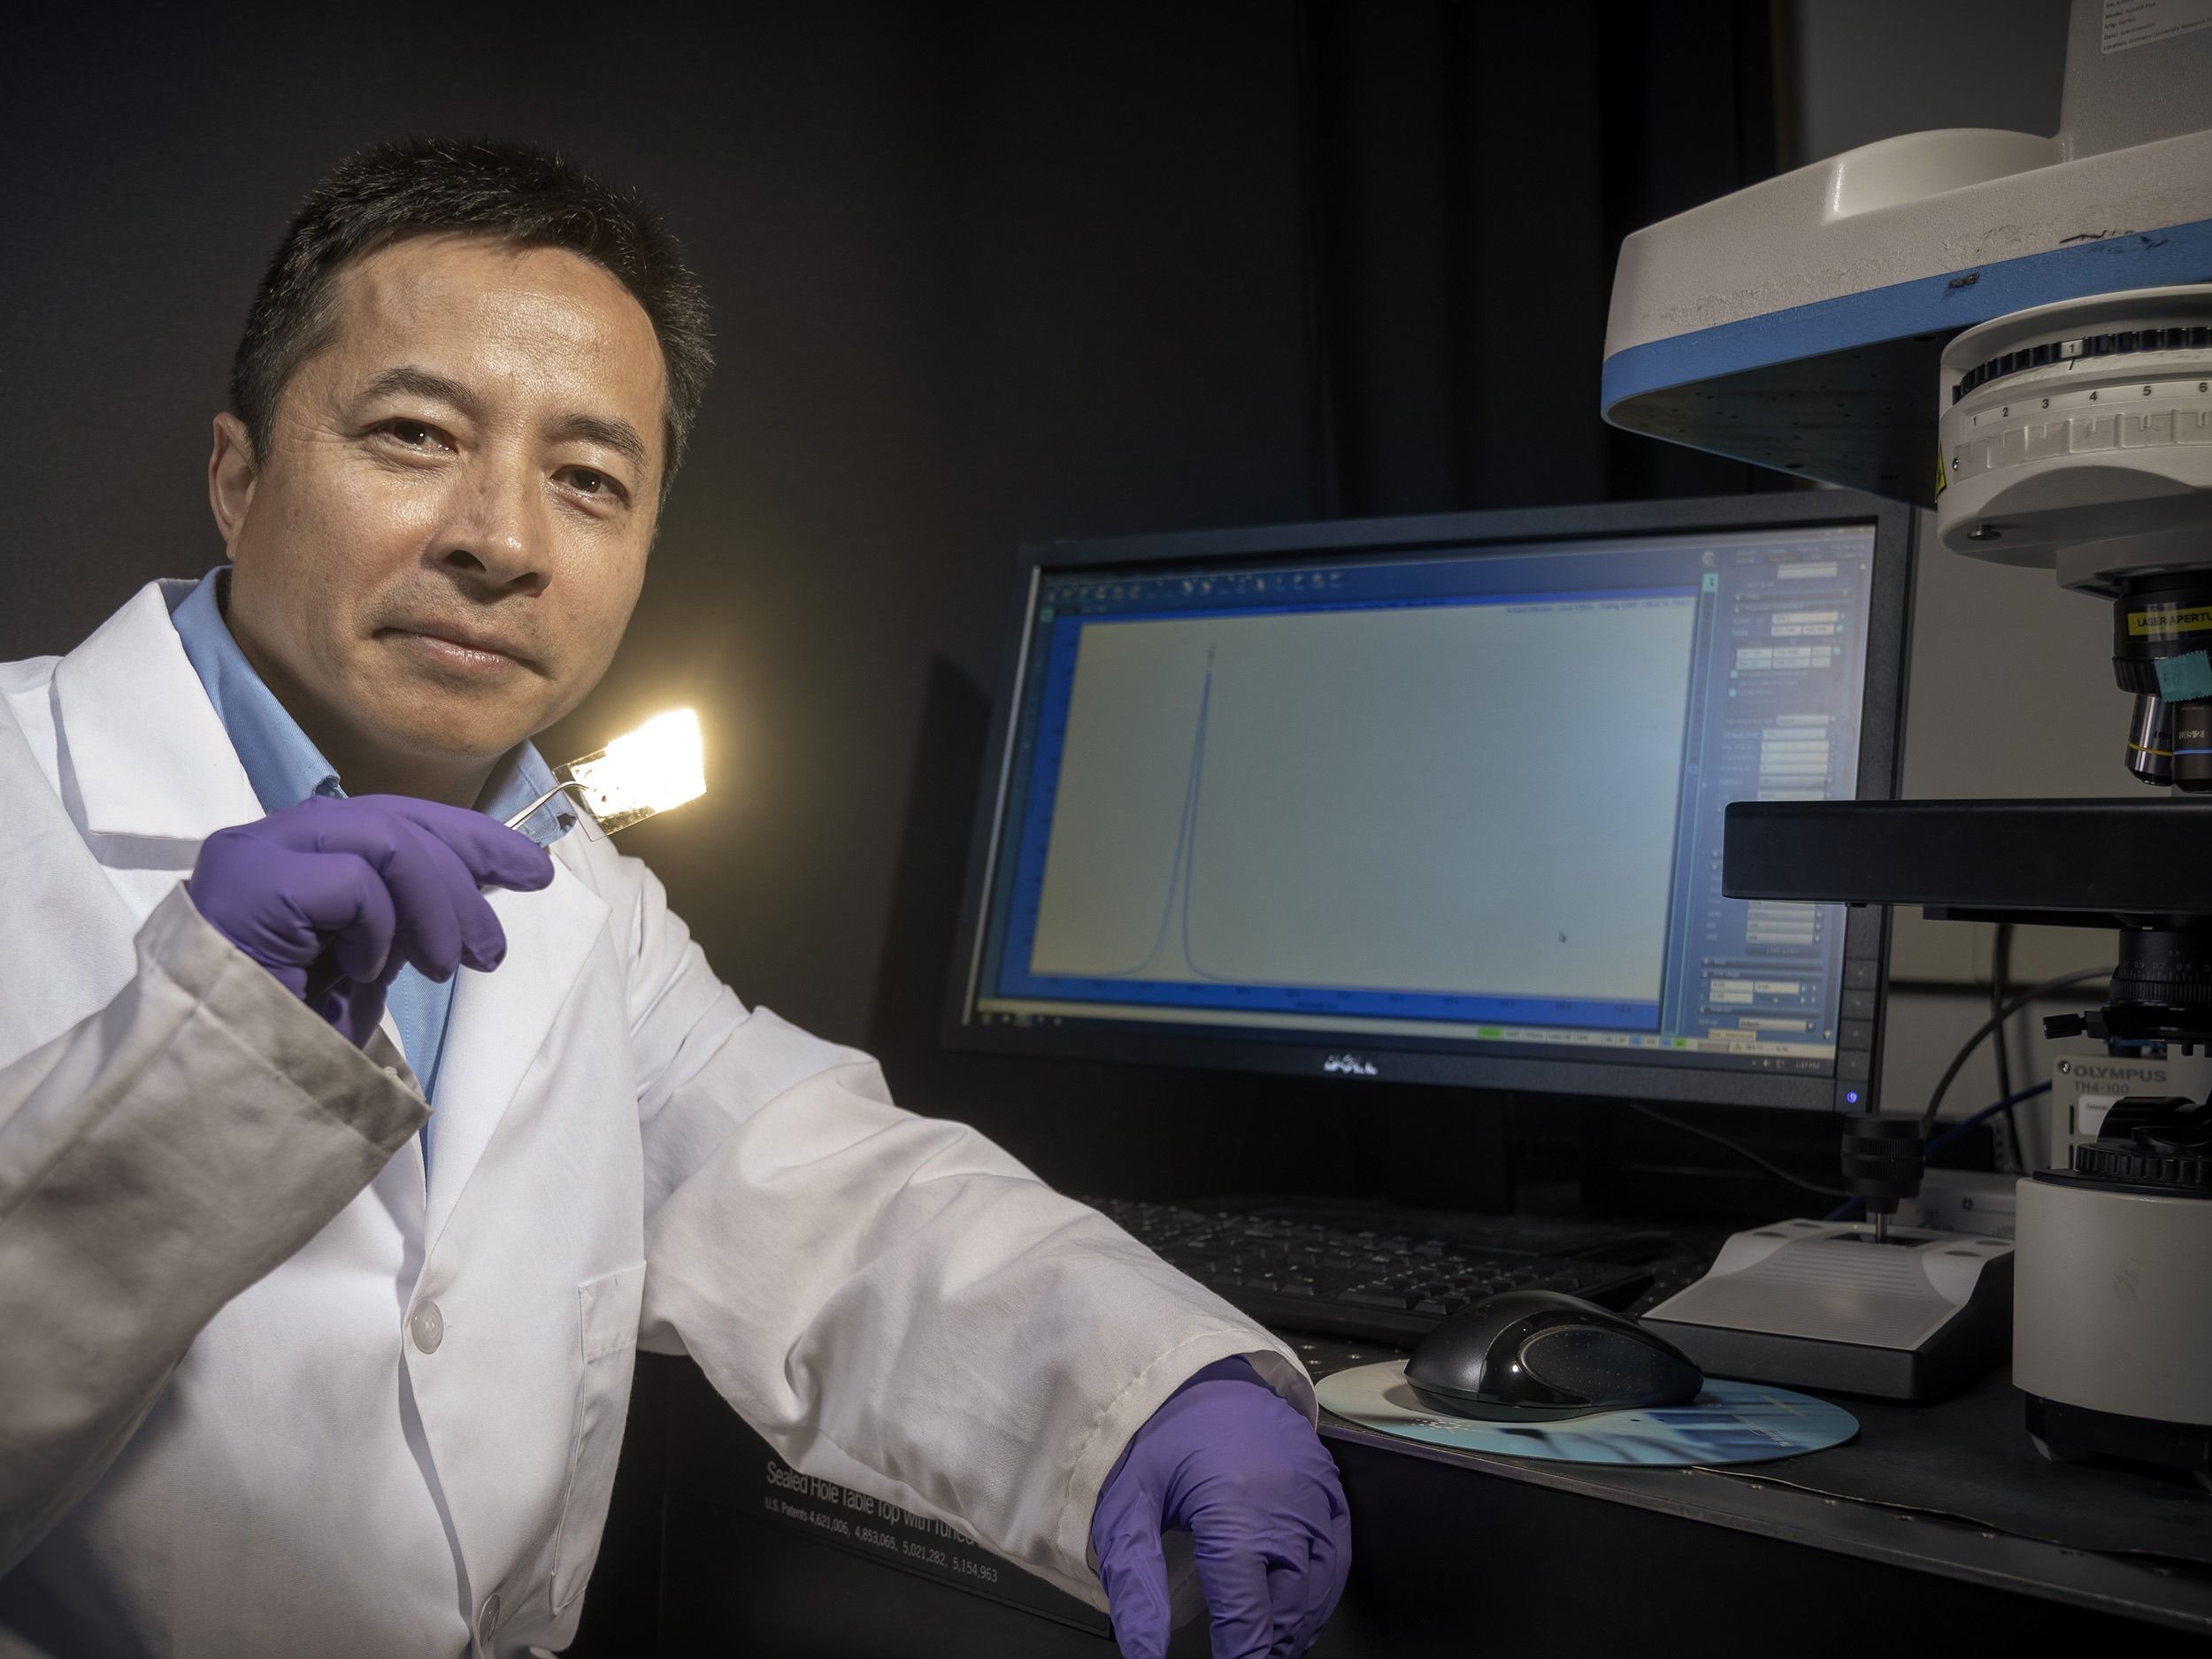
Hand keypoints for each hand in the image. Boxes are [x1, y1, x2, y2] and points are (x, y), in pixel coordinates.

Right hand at [186, 794, 553, 1046]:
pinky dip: (378, 927)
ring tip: (444, 966)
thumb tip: (479, 878)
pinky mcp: (250, 884)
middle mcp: (268, 839)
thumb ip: (407, 911)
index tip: (532, 872)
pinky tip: (363, 971)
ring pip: (384, 839)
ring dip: (436, 906)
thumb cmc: (292, 1030)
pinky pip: (352, 881)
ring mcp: (254, 855)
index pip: (395, 817)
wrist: (224, 1085)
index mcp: (297, 850)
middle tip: (491, 949)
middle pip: (395, 820)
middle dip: (467, 875)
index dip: (470, 838)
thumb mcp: (370, 957)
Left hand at [1091, 1357, 1350, 1658]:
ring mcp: (1315, 1493)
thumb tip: (1144, 1655)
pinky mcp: (1327, 1483)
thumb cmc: (1156, 1438)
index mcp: (1235, 1512)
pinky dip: (1323, 1589)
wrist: (1195, 1371)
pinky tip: (1299, 1605)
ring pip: (1321, 1586)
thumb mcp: (1125, 1507)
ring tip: (1266, 1642)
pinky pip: (1340, 1551)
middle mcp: (1286, 1506)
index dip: (1240, 1656)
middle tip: (1241, 1654)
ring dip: (1296, 1624)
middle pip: (1288, 1606)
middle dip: (1266, 1643)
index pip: (1248, 1615)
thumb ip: (1135, 1584)